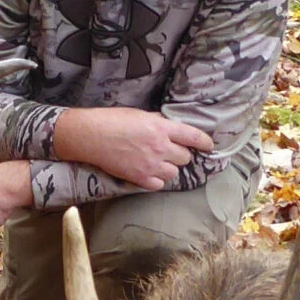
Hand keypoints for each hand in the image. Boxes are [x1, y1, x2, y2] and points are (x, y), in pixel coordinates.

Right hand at [53, 108, 213, 188]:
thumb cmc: (112, 120)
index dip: (204, 142)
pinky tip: (149, 173)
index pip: (193, 136)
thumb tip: (171, 128)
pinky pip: (159, 184)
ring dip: (169, 168)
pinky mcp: (139, 178)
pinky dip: (157, 180)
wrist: (90, 136)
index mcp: (161, 128)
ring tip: (158, 163)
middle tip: (170, 152)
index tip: (209, 146)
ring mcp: (150, 164)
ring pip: (174, 173)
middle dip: (180, 154)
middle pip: (185, 157)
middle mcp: (159, 147)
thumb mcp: (141, 114)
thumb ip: (159, 123)